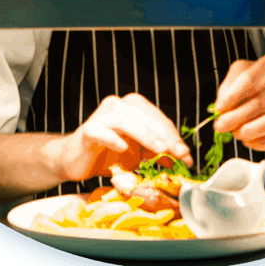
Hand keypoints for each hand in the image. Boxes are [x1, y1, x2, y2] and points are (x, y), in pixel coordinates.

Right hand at [56, 93, 192, 182]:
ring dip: (146, 136)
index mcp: (133, 107)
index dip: (174, 136)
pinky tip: (123, 147)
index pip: (158, 119)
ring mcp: (102, 116)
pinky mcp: (87, 130)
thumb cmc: (109, 153)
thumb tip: (184, 157)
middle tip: (179, 153)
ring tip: (160, 150)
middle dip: (165, 136)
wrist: (77, 159)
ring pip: (127, 121)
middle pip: (146, 118)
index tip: (186, 154)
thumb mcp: (140, 153)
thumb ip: (159, 151)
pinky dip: (112, 138)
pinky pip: (100, 131)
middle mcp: (118, 106)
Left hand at [211, 52, 264, 149]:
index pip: (251, 79)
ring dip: (250, 131)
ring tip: (236, 134)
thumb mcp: (250, 71)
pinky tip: (250, 141)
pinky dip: (264, 143)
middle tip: (221, 126)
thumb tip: (221, 106)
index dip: (232, 96)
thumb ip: (232, 84)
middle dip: (237, 117)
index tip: (219, 109)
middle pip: (263, 102)